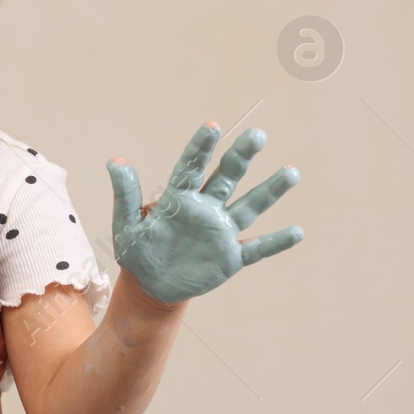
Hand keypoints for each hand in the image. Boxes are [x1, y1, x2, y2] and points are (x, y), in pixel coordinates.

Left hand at [107, 122, 301, 303]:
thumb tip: (115, 162)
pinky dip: (275, 242)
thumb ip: (126, 196)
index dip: (201, 148)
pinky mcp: (230, 257)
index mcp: (179, 199)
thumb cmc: (138, 252)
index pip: (192, 168)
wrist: (151, 286)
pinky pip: (257, 249)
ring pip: (249, 207)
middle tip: (257, 135)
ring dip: (270, 191)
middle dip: (241, 157)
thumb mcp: (126, 227)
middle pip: (227, 178)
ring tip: (291, 171)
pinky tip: (297, 232)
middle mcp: (205, 209)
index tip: (211, 126)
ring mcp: (221, 232)